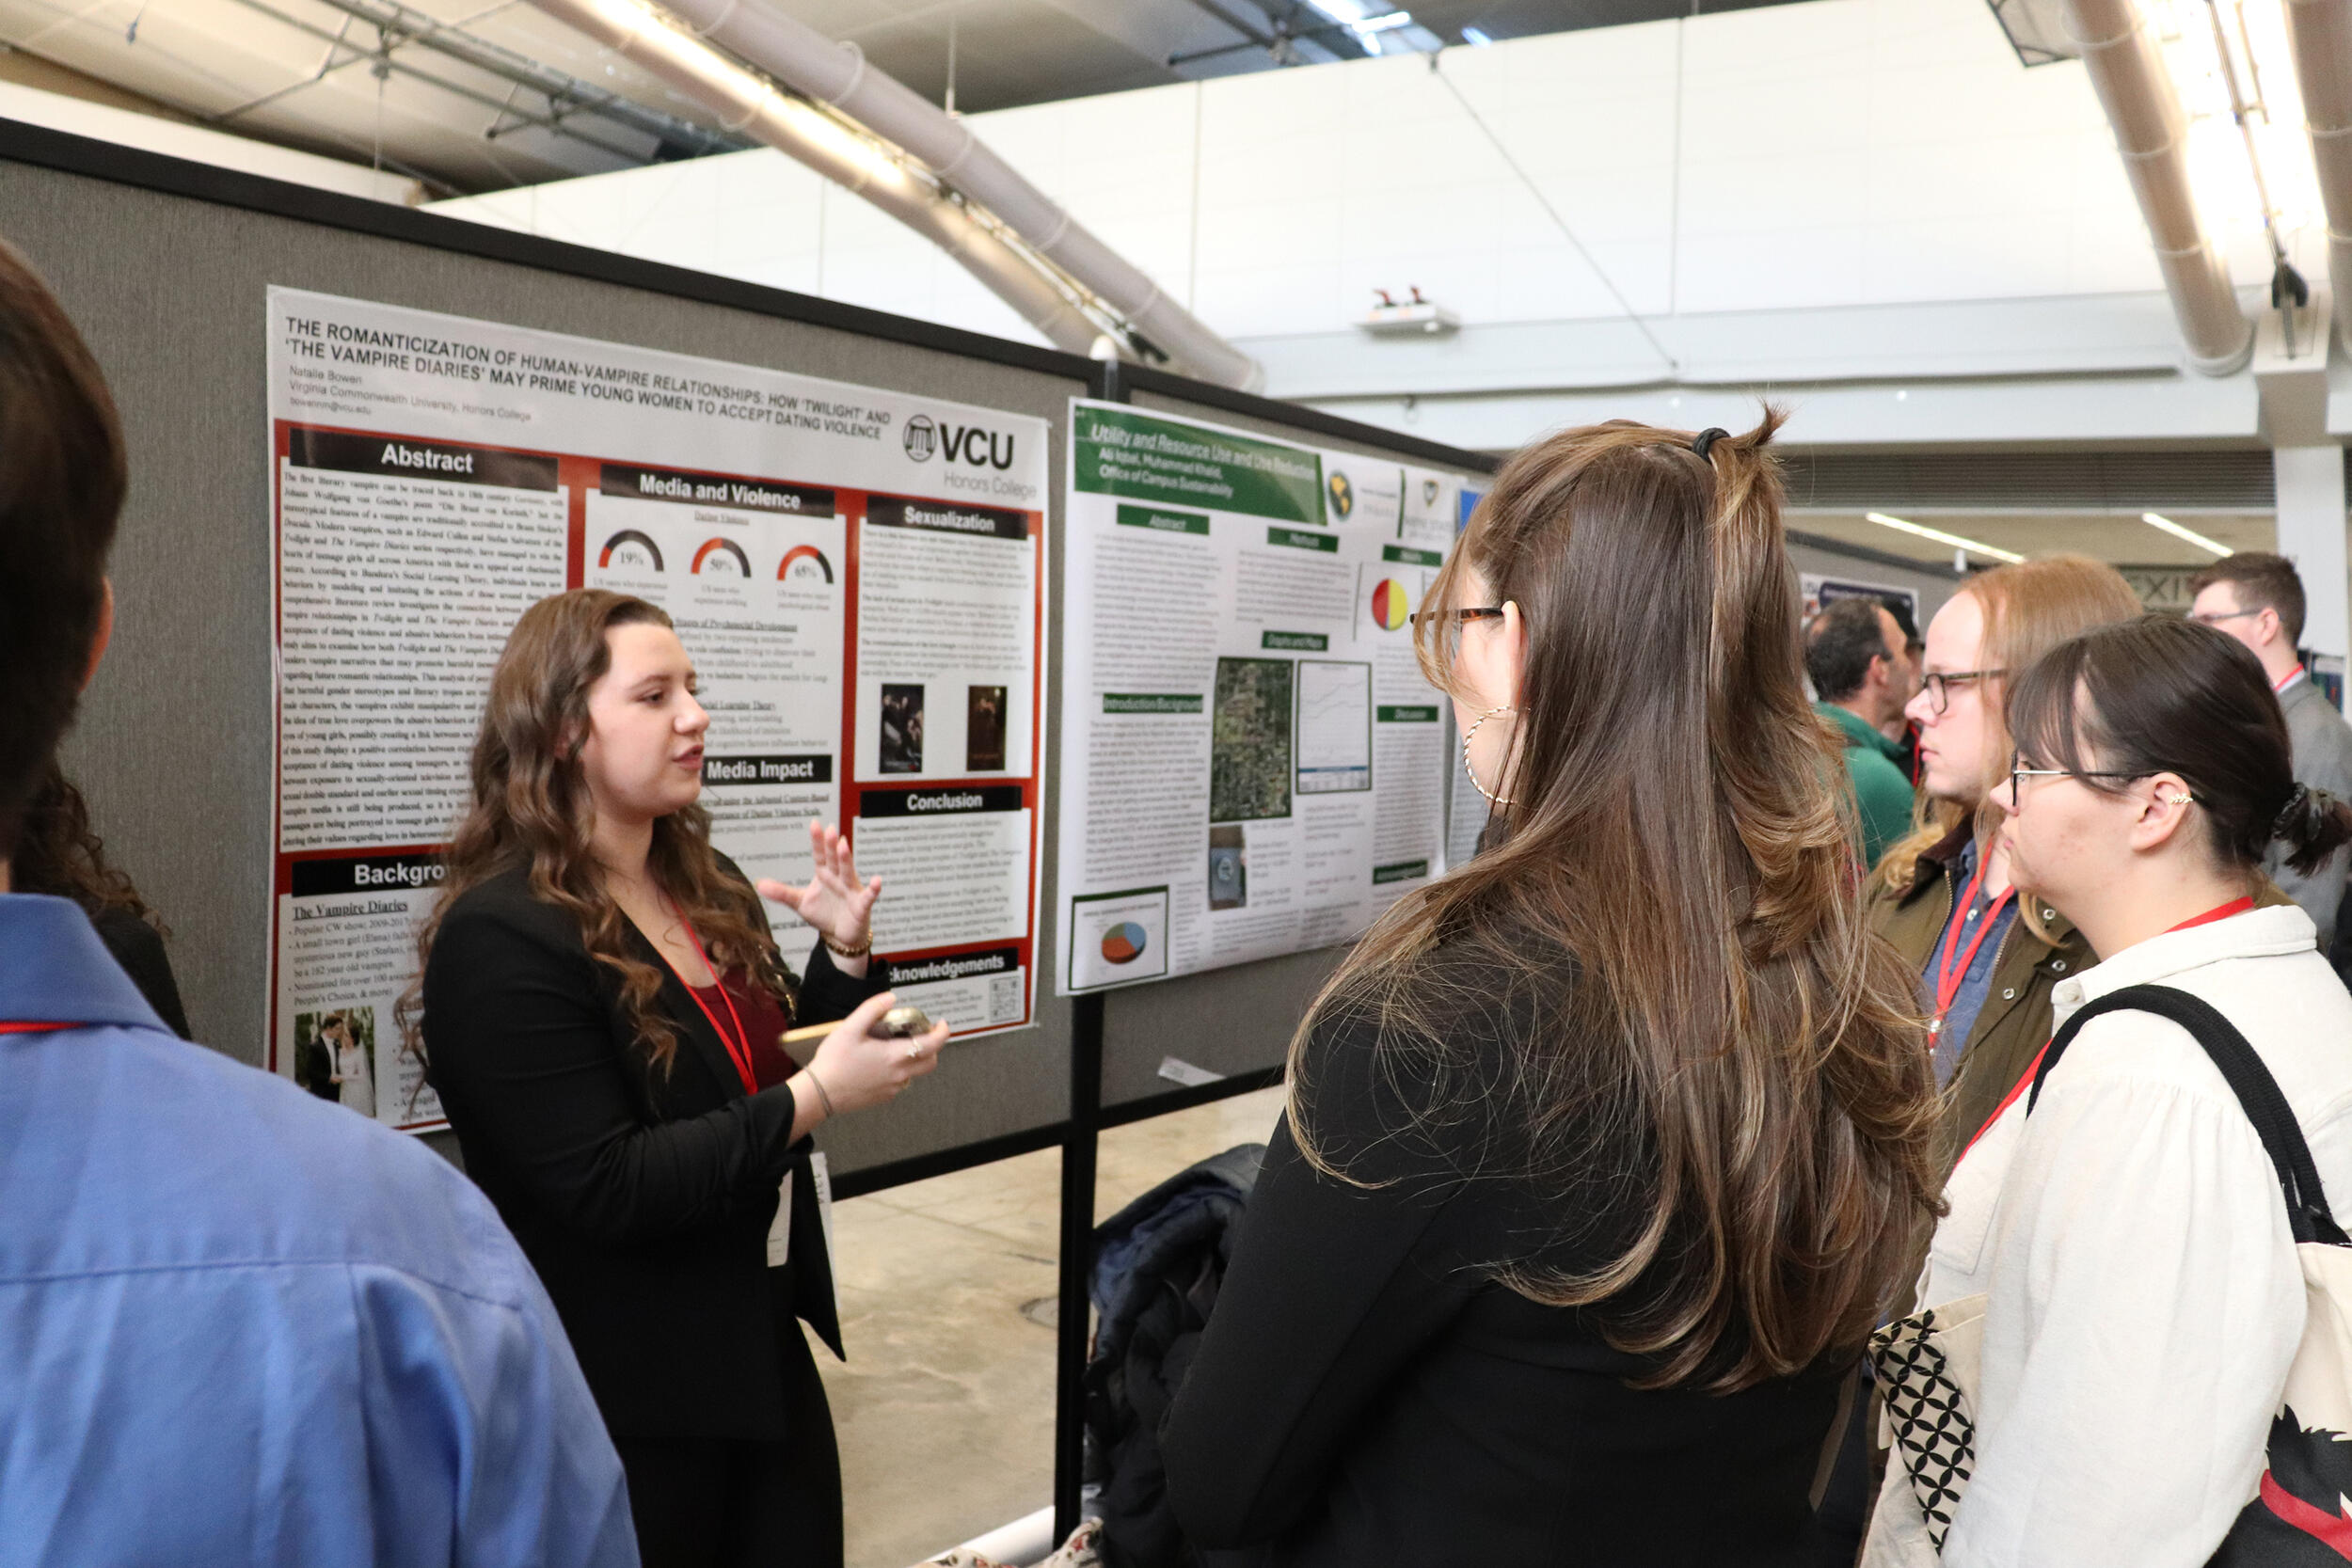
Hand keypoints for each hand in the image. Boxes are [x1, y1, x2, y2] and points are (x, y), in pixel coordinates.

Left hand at [757, 819, 880, 949]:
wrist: (840, 935)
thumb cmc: (823, 913)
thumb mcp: (800, 902)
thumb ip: (781, 892)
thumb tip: (757, 884)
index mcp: (824, 874)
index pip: (820, 855)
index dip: (817, 841)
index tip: (814, 823)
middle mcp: (838, 878)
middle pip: (834, 859)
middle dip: (832, 845)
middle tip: (830, 829)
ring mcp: (851, 890)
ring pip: (848, 872)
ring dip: (847, 859)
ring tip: (844, 845)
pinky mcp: (861, 904)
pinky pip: (868, 896)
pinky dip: (873, 889)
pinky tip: (877, 881)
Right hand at [800, 991, 950, 1116]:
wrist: (820, 1094)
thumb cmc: (833, 1061)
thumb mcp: (849, 1028)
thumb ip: (872, 1010)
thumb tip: (890, 998)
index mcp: (894, 1056)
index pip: (932, 1045)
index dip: (942, 1033)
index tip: (941, 1024)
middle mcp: (899, 1075)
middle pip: (930, 1061)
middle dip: (932, 1047)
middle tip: (920, 1034)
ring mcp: (892, 1089)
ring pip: (915, 1072)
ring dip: (913, 1058)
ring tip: (894, 1046)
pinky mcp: (883, 1097)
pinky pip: (900, 1082)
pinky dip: (899, 1070)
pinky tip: (879, 1063)